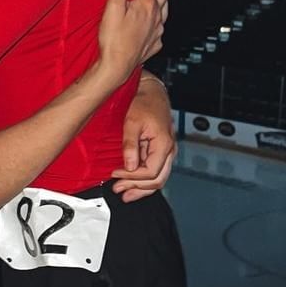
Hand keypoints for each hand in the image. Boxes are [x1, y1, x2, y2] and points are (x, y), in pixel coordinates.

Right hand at [95, 0, 169, 90]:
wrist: (116, 68)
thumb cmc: (111, 39)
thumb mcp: (112, 7)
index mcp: (146, 3)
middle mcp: (157, 14)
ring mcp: (158, 28)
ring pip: (166, 3)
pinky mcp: (156, 41)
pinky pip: (161, 22)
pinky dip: (160, 11)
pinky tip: (156, 13)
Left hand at [112, 70, 176, 200]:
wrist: (152, 92)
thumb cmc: (145, 103)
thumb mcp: (132, 122)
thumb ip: (130, 146)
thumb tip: (128, 166)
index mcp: (164, 144)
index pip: (150, 171)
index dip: (132, 177)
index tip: (116, 174)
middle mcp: (169, 150)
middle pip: (157, 180)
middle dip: (136, 188)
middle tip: (118, 189)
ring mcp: (167, 152)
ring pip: (158, 179)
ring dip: (141, 189)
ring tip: (125, 194)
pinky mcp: (161, 152)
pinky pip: (156, 172)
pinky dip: (144, 182)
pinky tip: (134, 186)